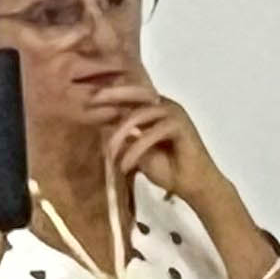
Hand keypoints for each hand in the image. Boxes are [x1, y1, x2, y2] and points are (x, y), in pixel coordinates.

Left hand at [90, 80, 226, 210]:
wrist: (193, 185)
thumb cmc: (166, 168)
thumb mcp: (136, 149)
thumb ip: (124, 134)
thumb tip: (101, 122)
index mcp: (154, 108)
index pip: (131, 93)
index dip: (110, 92)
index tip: (86, 96)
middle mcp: (165, 106)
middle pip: (136, 92)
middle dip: (112, 94)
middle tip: (91, 99)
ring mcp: (175, 114)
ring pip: (140, 114)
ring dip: (120, 134)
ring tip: (109, 154)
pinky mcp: (181, 127)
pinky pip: (151, 133)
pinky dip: (135, 150)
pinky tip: (125, 165)